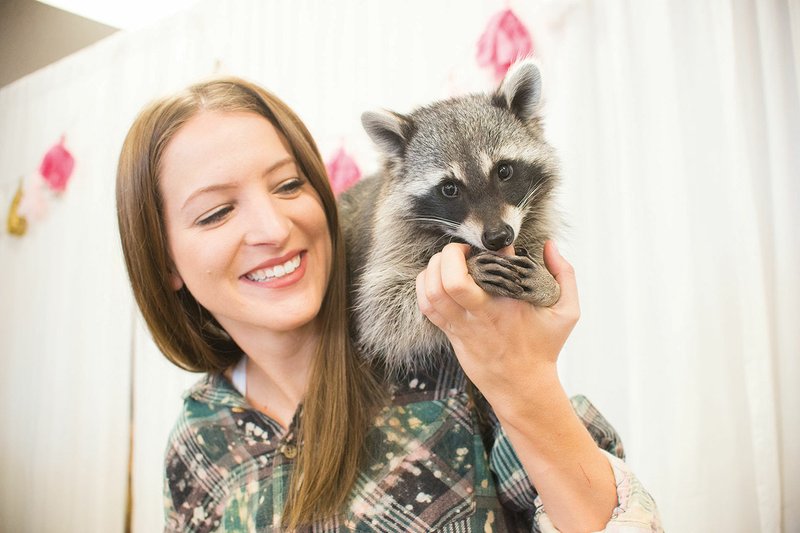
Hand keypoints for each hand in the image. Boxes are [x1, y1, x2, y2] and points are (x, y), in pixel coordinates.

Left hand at [416, 242, 616, 530]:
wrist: (523, 387)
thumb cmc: (543, 348)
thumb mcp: (567, 312)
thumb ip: (565, 275)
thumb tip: (550, 246)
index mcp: (512, 304)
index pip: (498, 263)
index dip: (496, 246)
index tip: (500, 245)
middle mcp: (484, 313)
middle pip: (453, 280)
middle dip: (451, 254)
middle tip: (463, 249)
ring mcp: (463, 325)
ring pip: (433, 291)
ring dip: (434, 267)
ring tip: (447, 260)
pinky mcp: (451, 333)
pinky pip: (426, 306)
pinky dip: (424, 286)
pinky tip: (435, 277)